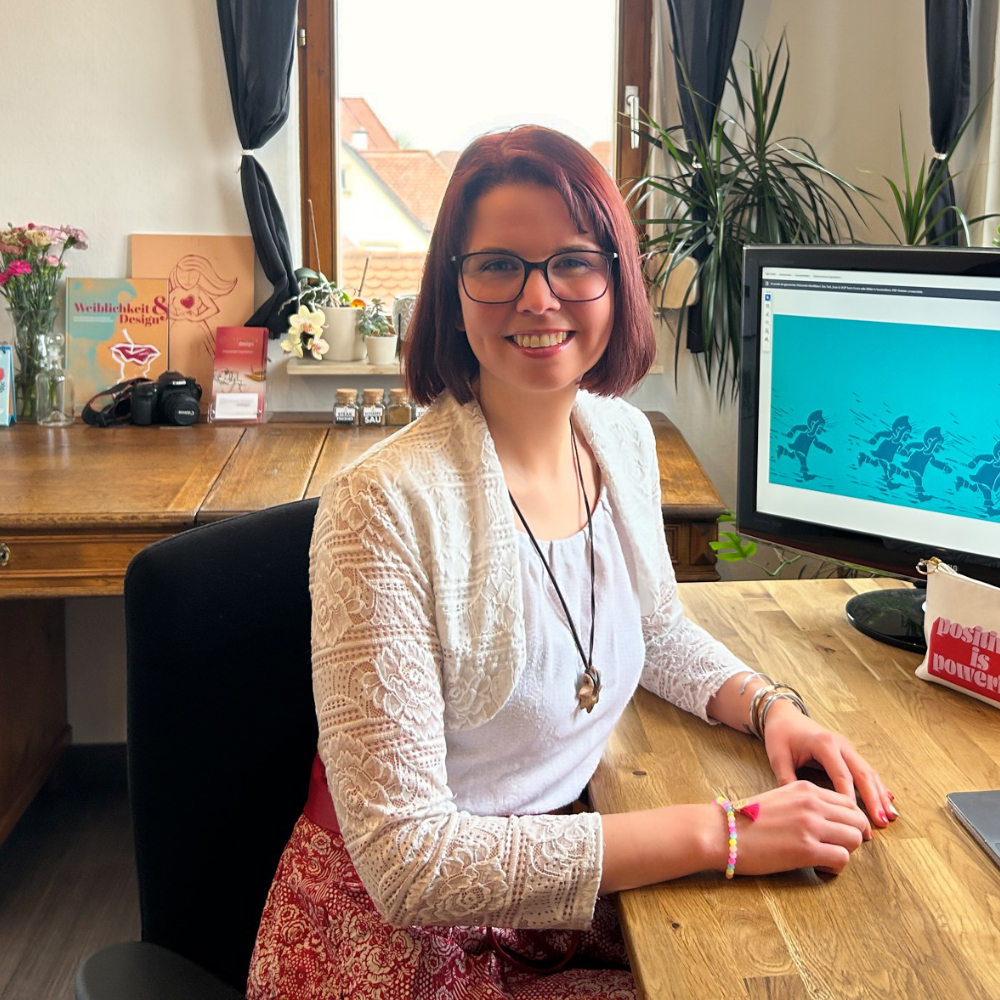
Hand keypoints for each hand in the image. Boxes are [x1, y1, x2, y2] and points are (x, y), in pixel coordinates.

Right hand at [731, 781, 870, 875]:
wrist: (721, 831)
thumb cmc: (746, 819)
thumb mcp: (780, 799)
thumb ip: (806, 804)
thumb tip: (829, 823)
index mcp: (805, 788)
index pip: (848, 802)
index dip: (850, 821)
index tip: (841, 834)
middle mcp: (812, 803)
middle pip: (857, 820)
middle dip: (852, 837)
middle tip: (835, 849)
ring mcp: (810, 825)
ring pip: (854, 840)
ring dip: (845, 853)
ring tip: (825, 859)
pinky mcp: (806, 849)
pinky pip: (842, 859)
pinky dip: (835, 868)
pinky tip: (818, 868)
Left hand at [762, 698, 895, 829]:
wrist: (784, 715)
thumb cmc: (780, 735)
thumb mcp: (778, 757)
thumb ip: (787, 780)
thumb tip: (797, 808)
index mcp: (823, 744)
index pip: (842, 775)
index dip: (850, 798)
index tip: (855, 819)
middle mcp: (840, 744)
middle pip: (862, 774)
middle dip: (873, 799)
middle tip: (881, 822)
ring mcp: (847, 747)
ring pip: (868, 772)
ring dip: (880, 794)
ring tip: (891, 817)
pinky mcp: (849, 752)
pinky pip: (866, 770)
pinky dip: (877, 786)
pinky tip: (887, 801)